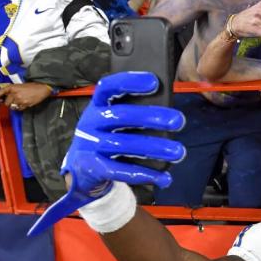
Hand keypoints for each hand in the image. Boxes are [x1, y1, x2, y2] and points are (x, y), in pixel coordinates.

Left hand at [1, 82, 53, 110]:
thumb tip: (5, 98)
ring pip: (12, 106)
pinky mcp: (25, 104)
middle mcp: (15, 93)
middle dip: (9, 103)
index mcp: (13, 87)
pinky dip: (20, 107)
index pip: (2, 91)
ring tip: (21, 101)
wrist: (42, 88)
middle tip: (14, 101)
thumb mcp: (19, 86)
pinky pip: (19, 109)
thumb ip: (12, 92)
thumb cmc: (31, 86)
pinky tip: (25, 103)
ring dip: (15, 106)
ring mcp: (20, 99)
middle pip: (7, 103)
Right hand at [27, 72, 185, 235]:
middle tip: (178, 120)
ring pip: (125, 144)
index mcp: (97, 105)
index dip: (129, 82)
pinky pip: (121, 171)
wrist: (82, 168)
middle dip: (152, 117)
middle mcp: (91, 122)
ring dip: (155, 148)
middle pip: (122, 116)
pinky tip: (165, 178)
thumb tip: (168, 108)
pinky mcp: (94, 167)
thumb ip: (132, 110)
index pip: (108, 87)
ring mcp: (90, 145)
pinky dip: (145, 174)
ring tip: (178, 151)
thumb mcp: (112, 119)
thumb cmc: (106, 136)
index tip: (154, 82)